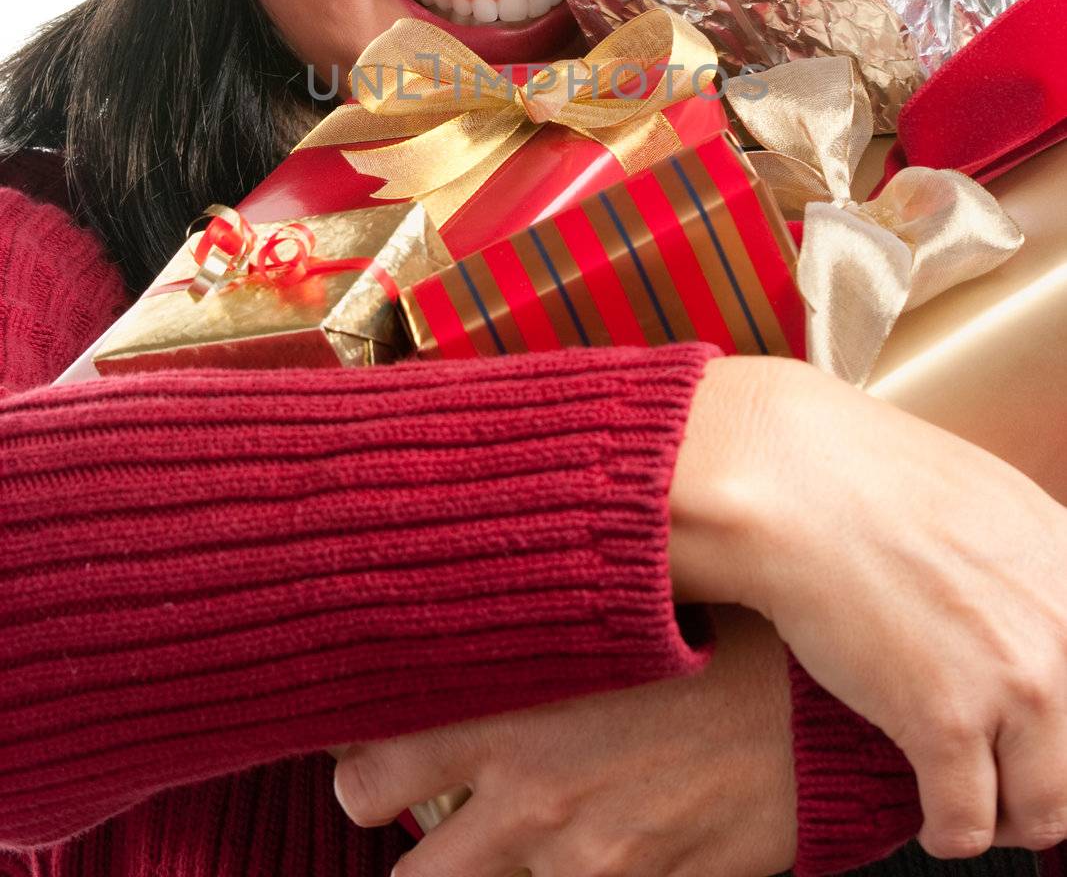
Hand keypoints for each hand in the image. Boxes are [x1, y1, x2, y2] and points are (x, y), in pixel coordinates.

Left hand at [331, 604, 796, 876]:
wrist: (818, 690)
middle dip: (412, 837)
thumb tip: (467, 593)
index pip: (367, 773)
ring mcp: (584, 858)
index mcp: (503, 706)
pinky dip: (570, 873)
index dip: (363, 765)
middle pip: (409, 868)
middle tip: (430, 799)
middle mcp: (528, 795)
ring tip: (522, 811)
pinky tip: (598, 827)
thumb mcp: (605, 601)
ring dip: (489, 861)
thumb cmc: (711, 621)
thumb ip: (523, 616)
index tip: (373, 750)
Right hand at [668, 355, 1066, 861]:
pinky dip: (948, 830)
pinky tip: (929, 814)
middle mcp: (1063, 625)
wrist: (789, 482)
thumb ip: (1029, 565)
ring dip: (1004, 814)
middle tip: (1005, 777)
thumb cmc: (859, 475)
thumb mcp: (985, 499)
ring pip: (1043, 808)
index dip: (1062, 720)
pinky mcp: (947, 723)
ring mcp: (1015, 678)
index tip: (1038, 735)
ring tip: (969, 801)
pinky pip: (968, 825)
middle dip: (1040, 776)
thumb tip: (1033, 613)